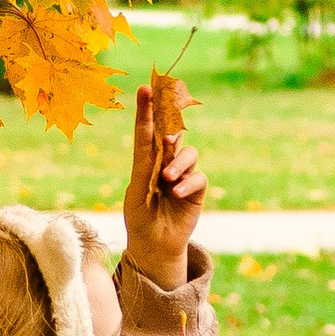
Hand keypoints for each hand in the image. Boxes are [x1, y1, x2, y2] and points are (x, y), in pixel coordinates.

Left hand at [124, 86, 206, 286]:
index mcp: (145, 160)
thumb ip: (148, 165)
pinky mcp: (196, 190)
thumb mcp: (136, 190)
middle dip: (171, 125)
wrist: (153, 246)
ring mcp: (182, 175)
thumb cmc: (139, 218)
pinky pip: (198, 177)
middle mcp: (165, 162)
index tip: (145, 89)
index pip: (145, 131)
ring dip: (179, 163)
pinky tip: (176, 192)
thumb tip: (165, 140)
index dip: (145, 109)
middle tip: (166, 132)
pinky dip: (187, 183)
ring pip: (188, 154)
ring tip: (167, 178)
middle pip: (171, 134)